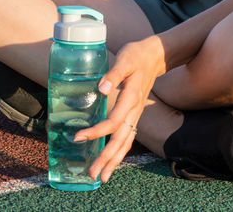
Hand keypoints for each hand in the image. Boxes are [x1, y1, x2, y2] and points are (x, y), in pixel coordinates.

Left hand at [75, 36, 166, 183]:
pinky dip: (120, 152)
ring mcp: (136, 115)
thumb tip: (101, 89)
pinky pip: (128, 138)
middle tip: (92, 174)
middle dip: (107, 158)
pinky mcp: (134, 115)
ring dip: (114, 161)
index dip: (97, 132)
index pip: (114, 121)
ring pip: (126, 143)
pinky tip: (111, 161)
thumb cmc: (136, 56)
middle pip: (121, 140)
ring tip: (102, 177)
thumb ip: (113, 75)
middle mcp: (135, 111)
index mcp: (131, 98)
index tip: (78, 138)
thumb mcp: (125, 60)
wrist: (155, 57)